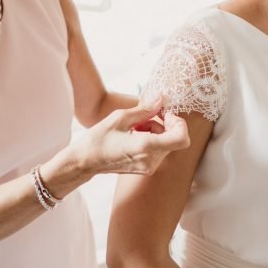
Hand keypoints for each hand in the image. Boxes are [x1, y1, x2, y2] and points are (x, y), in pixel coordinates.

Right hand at [75, 99, 189, 174]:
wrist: (85, 161)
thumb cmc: (99, 139)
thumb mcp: (121, 117)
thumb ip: (146, 109)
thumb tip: (161, 99)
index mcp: (146, 147)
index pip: (182, 138)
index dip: (179, 123)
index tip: (164, 114)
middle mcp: (151, 160)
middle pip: (174, 138)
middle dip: (164, 124)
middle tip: (145, 116)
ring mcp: (149, 167)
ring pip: (166, 143)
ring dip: (156, 130)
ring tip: (134, 126)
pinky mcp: (146, 168)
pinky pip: (159, 150)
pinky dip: (152, 138)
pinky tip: (134, 134)